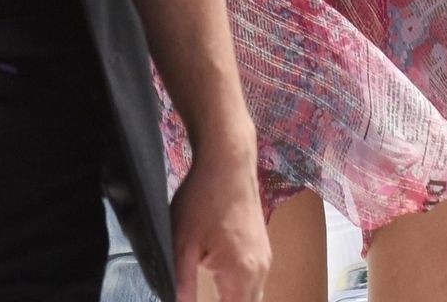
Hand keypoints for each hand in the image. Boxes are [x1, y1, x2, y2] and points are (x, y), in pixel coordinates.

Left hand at [171, 132, 270, 301]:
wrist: (228, 160)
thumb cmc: (203, 198)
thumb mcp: (183, 243)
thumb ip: (182, 283)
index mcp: (242, 274)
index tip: (198, 299)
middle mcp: (260, 270)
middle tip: (207, 298)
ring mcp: (265, 257)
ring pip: (254, 296)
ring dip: (236, 301)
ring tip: (215, 296)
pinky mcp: (263, 245)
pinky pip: (255, 280)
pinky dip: (242, 290)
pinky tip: (224, 285)